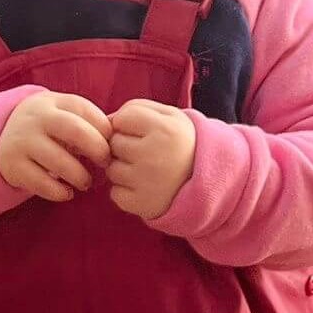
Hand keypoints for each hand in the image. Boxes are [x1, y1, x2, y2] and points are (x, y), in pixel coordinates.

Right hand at [0, 91, 112, 201]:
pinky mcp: (13, 166)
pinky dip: (59, 192)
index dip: (104, 130)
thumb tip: (122, 140)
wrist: (2, 136)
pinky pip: (41, 183)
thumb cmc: (49, 129)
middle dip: (97, 149)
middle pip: (74, 130)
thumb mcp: (64, 115)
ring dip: (79, 176)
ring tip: (86, 183)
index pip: (86, 111)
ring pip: (58, 161)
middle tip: (106, 163)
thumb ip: (89, 123)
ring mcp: (23, 141)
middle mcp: (36, 118)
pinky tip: (67, 193)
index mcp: (54, 102)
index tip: (113, 146)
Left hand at [106, 99, 196, 218]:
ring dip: (123, 169)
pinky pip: (115, 193)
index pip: (122, 118)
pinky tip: (144, 187)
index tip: (144, 132)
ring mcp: (147, 182)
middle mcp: (155, 155)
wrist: (207, 183)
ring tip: (146, 170)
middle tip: (147, 153)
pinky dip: (125, 191)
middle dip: (124, 146)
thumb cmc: (180, 144)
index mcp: (165, 129)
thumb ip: (137, 108)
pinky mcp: (141, 204)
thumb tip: (105, 121)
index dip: (128, 124)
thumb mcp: (170, 117)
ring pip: (111, 169)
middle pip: (114, 143)